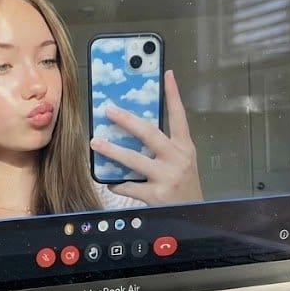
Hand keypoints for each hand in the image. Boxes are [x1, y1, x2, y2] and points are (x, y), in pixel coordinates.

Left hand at [89, 70, 202, 205]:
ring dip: (112, 150)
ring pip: (134, 159)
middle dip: (127, 120)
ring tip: (95, 142)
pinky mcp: (157, 195)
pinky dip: (118, 182)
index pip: (179, 116)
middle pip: (149, 133)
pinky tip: (110, 181)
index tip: (167, 74)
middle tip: (109, 110)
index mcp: (185, 147)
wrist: (194, 216)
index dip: (173, 95)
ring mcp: (167, 176)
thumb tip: (133, 130)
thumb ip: (164, 148)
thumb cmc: (184, 186)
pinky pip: (130, 185)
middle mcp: (178, 159)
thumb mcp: (181, 162)